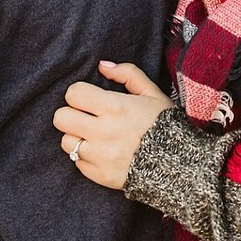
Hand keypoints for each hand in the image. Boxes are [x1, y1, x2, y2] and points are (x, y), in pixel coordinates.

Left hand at [53, 62, 172, 191]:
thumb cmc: (166, 124)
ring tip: (97, 137)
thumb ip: (128, 74)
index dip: (80, 94)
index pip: (73, 94)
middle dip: (72, 114)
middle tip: (86, 117)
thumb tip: (102, 66)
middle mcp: (102, 131)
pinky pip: (77, 162)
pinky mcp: (98, 174)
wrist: (180, 164)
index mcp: (115, 107)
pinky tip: (104, 152)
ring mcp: (99, 155)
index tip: (90, 99)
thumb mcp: (153, 93)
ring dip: (78, 137)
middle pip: (61, 118)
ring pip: (66, 141)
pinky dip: (87, 157)